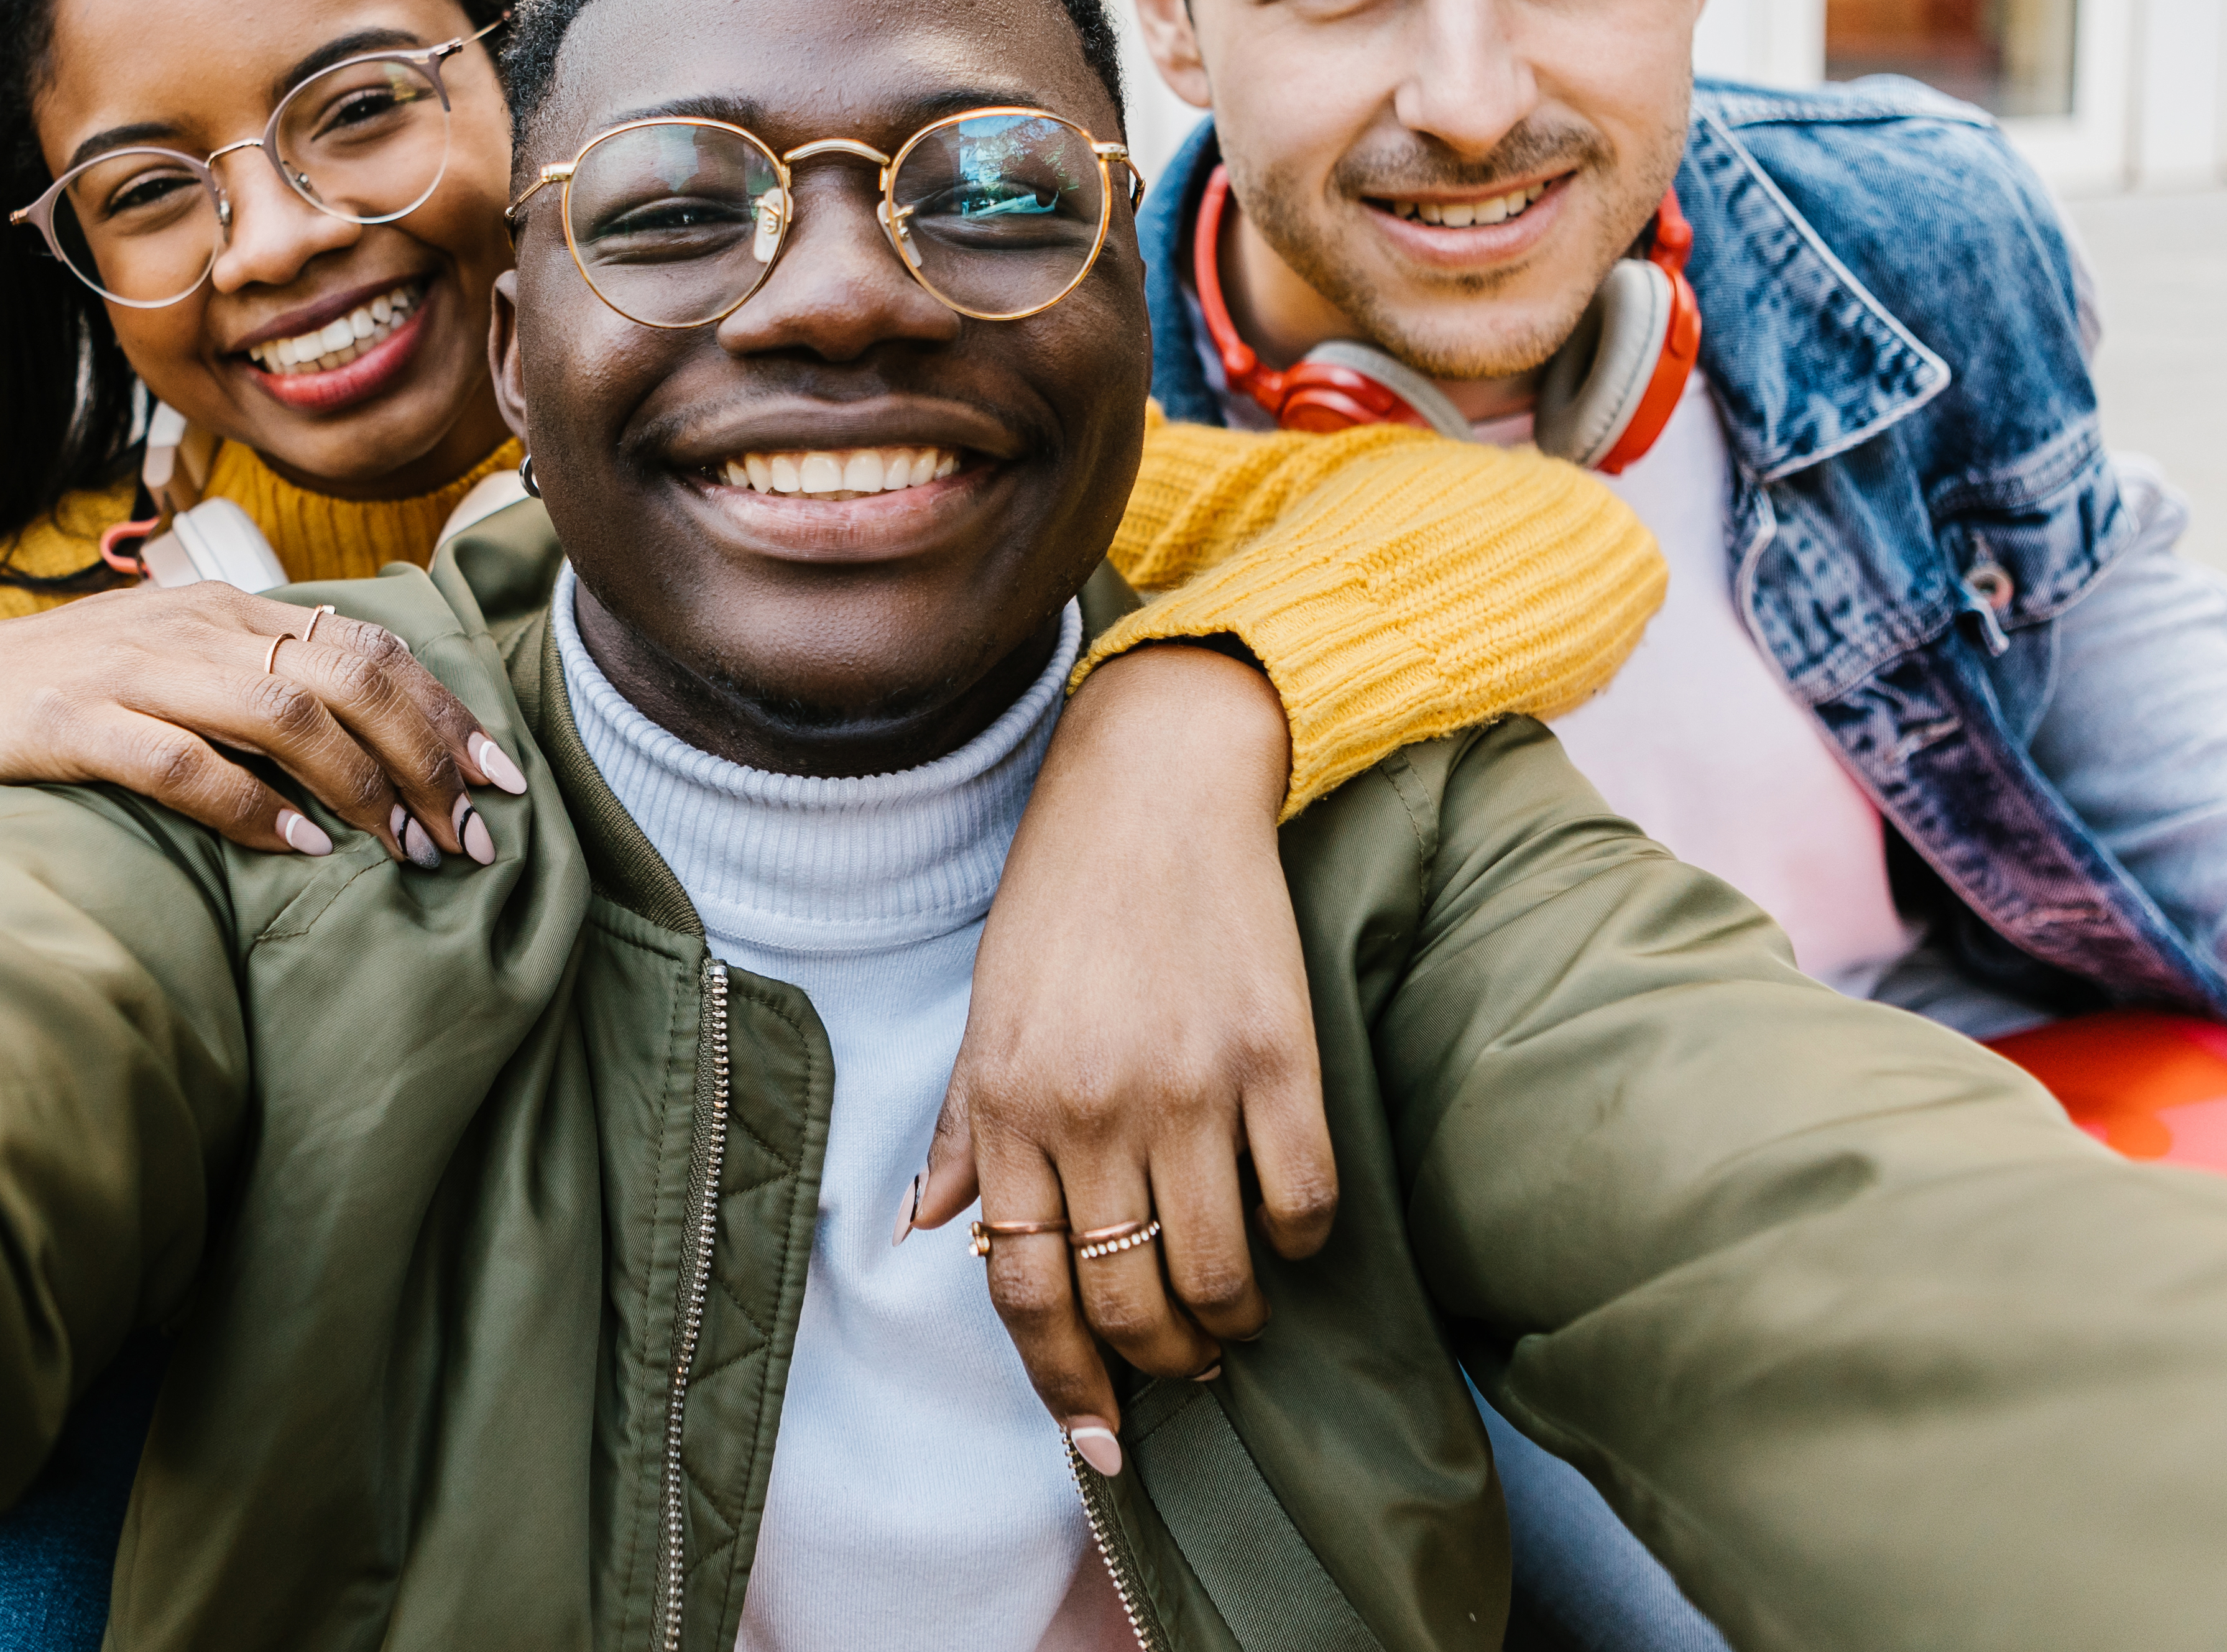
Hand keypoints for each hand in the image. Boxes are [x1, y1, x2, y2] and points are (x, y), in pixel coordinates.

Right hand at [0, 580, 529, 868]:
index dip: (442, 708)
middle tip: (470, 831)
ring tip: (406, 848)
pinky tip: (299, 849)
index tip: (500, 776)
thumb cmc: (58, 708)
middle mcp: (188, 628)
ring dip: (360, 784)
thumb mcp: (171, 678)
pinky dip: (252, 805)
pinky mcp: (68, 723)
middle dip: (424, 753)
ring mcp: (127, 671)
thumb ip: (257, 689)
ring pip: (283, 710)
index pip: (364, 644)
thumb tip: (370, 739)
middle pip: (345, 673)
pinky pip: (181, 761)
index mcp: (222, 612)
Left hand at [906, 641, 1336, 1471]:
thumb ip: (966, 1127)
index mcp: (1010, 1102)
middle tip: (1180, 1366)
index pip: (1022, 1289)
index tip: (1099, 1444)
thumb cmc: (1061, 897)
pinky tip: (1288, 1233)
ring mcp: (1191, 1087)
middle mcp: (1092, 1108)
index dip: (1061, 1384)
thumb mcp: (988, 1007)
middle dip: (1155, 1365)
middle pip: (1123, 1301)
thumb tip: (923, 1228)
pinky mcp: (1280, 1059)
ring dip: (1230, 1323)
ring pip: (1218, 1276)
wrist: (1155, 782)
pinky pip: (1302, 1203)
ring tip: (1234, 1317)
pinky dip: (1302, 1243)